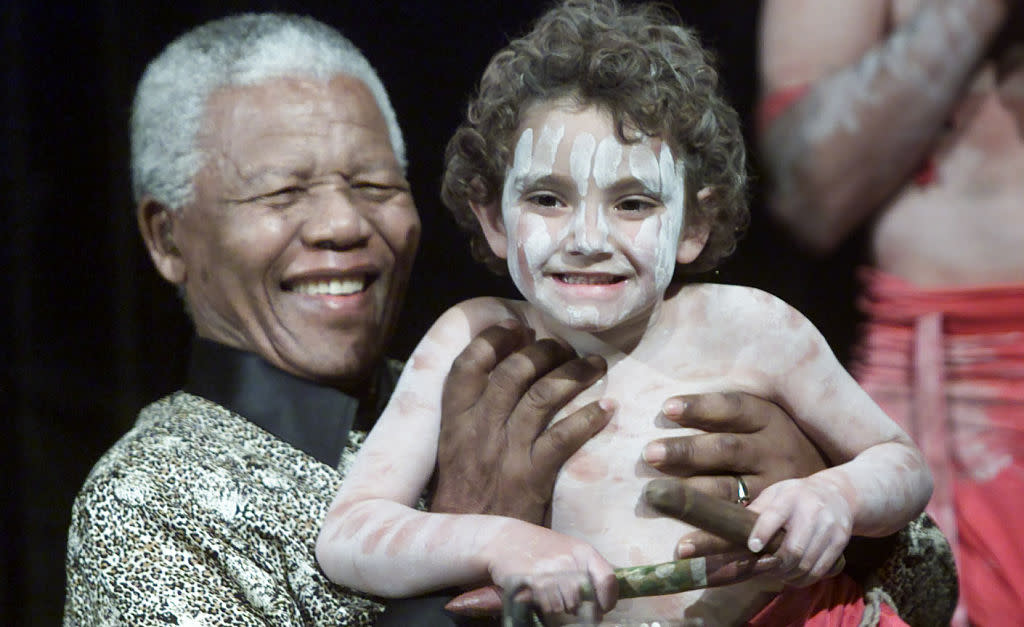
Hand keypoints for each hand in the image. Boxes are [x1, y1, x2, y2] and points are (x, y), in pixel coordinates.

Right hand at [431, 320, 612, 522]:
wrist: (462, 554)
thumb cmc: (463, 504)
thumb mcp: (454, 455)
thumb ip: (473, 421)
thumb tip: (503, 385)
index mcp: (453, 423)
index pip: (467, 366)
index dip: (493, 340)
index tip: (516, 328)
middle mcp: (477, 431)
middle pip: (513, 372)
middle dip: (544, 351)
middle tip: (565, 347)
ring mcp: (504, 453)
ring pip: (542, 396)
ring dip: (573, 375)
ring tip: (595, 366)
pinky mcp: (531, 478)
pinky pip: (564, 438)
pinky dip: (588, 419)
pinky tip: (607, 411)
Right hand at [484, 526, 617, 615]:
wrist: (506, 539)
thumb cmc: (542, 547)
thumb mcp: (570, 551)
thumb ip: (588, 571)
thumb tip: (603, 602)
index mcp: (583, 552)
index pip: (608, 579)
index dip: (608, 599)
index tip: (602, 608)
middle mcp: (569, 560)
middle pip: (583, 599)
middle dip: (577, 607)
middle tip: (568, 602)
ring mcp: (550, 571)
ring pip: (565, 606)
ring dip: (559, 607)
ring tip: (550, 596)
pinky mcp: (532, 581)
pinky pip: (547, 605)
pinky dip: (544, 605)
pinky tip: (538, 595)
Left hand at [641, 392, 825, 561]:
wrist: (835, 489)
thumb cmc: (779, 443)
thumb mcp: (766, 420)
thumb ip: (726, 414)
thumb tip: (668, 408)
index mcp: (769, 419)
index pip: (732, 407)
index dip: (701, 407)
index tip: (668, 408)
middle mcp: (772, 451)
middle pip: (725, 448)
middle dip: (686, 451)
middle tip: (649, 453)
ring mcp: (774, 487)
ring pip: (729, 491)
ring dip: (692, 499)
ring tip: (657, 501)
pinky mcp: (772, 520)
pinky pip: (739, 531)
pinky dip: (711, 542)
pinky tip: (683, 547)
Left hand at [747, 476, 852, 587]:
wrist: (837, 494)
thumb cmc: (797, 496)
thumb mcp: (776, 493)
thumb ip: (758, 509)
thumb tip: (734, 526)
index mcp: (790, 497)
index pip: (775, 515)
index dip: (763, 533)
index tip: (753, 547)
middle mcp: (812, 511)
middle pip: (793, 549)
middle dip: (776, 565)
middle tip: (765, 568)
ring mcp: (828, 528)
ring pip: (806, 564)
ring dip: (789, 575)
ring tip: (778, 574)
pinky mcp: (840, 542)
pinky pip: (820, 570)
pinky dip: (805, 579)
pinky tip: (795, 576)